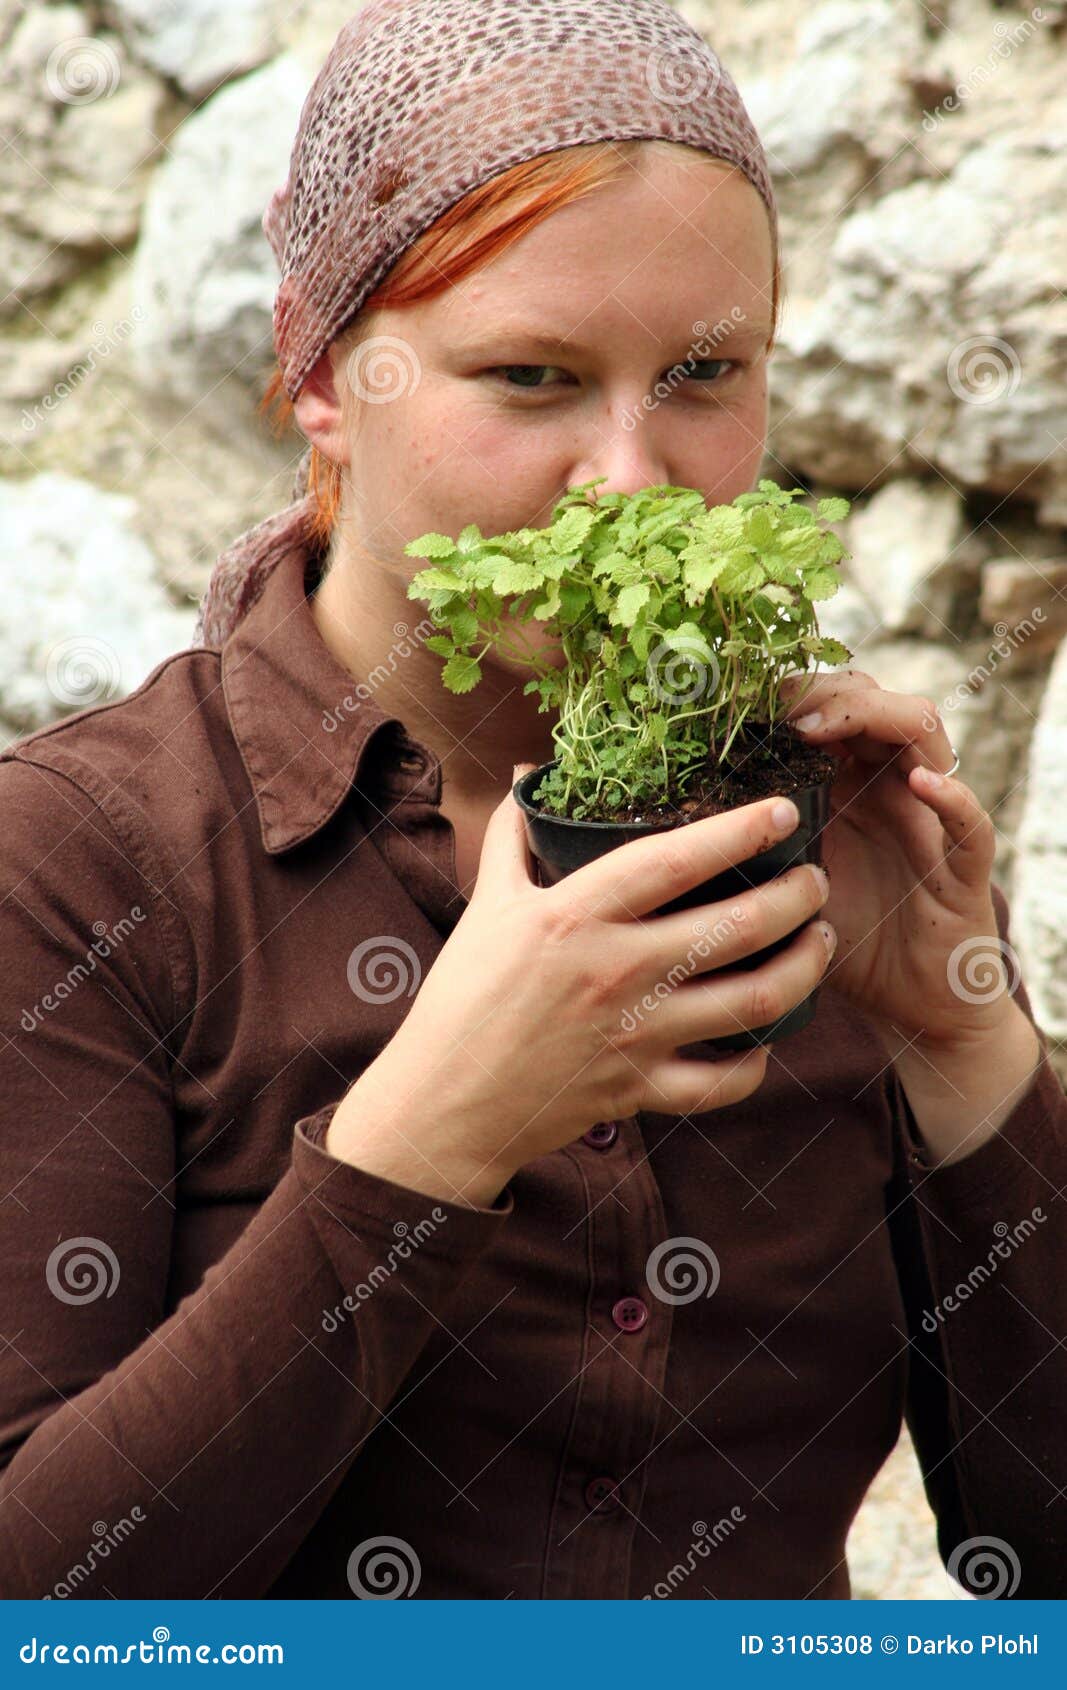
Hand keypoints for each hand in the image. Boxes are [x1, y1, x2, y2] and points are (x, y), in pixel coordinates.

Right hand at [331, 783, 833, 1202]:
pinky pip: (724, 1081)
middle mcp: (616, 972)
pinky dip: (757, 1062)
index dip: (738, 831)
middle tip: (815, 879)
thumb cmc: (463, 997)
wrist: (444, 1102)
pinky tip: (768, 1037)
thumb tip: (525, 772)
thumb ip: (514, 834)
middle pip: (737, 928)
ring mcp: (635, 1035)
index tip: (784, 810)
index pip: (674, 860)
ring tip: (820, 941)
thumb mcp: (486, 905)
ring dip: (804, 968)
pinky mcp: (641, 1089)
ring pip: (754, 1002)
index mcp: (575, 917)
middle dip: (796, 897)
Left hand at [780, 668, 1015, 1057]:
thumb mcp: (781, 884)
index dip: (790, 692)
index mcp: (846, 782)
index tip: (742, 702)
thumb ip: (746, 849)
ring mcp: (930, 818)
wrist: (908, 1005)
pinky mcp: (964, 867)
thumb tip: (665, 826)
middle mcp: (890, 786)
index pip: (828, 705)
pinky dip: (951, 796)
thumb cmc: (843, 937)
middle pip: (870, 700)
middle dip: (822, 690)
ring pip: (921, 733)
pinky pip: (970, 822)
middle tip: (777, 709)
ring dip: (872, 716)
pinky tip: (921, 783)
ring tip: (821, 726)